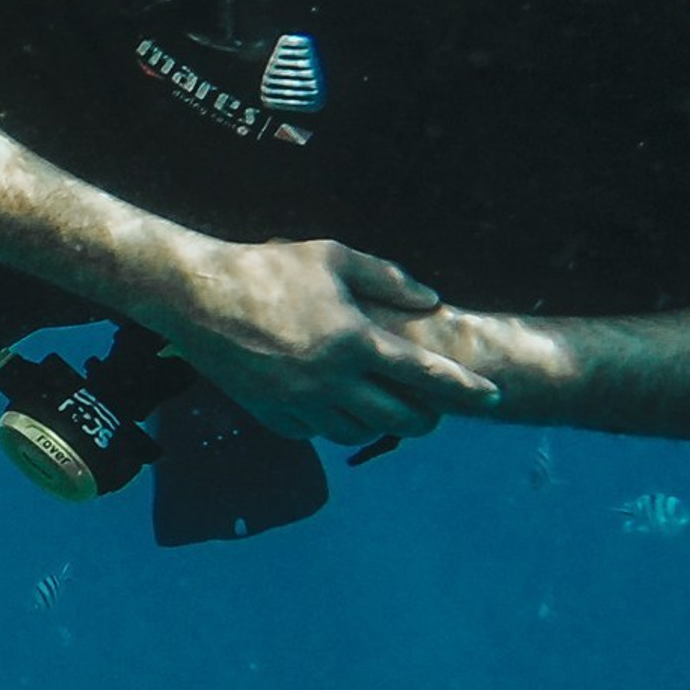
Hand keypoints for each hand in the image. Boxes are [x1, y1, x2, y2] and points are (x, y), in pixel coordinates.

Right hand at [152, 235, 501, 442]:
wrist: (196, 296)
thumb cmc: (267, 267)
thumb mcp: (332, 257)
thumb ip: (387, 278)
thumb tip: (430, 300)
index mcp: (352, 340)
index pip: (425, 374)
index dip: (464, 388)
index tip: (493, 396)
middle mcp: (330, 379)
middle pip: (398, 418)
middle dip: (424, 418)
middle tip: (432, 410)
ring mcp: (298, 401)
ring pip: (356, 432)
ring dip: (377, 424)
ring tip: (381, 406)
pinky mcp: (268, 413)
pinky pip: (313, 432)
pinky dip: (330, 424)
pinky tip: (331, 406)